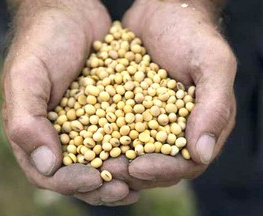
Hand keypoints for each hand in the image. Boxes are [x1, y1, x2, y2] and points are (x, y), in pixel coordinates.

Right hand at [2, 0, 137, 205]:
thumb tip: (46, 165)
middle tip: (124, 191)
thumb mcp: (26, 77)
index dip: (71, 182)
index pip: (50, 173)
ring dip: (121, 174)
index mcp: (37, 132)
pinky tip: (150, 153)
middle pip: (80, 173)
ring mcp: (88, 124)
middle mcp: (62, 133)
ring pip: (104, 159)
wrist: (72, 14)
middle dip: (101, 186)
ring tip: (140, 180)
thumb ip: (26, 121)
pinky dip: (134, 148)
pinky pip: (121, 135)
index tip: (94, 180)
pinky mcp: (109, 111)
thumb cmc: (44, 42)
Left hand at [105, 0, 236, 188]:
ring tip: (95, 160)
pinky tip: (86, 139)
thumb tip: (202, 153)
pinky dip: (103, 137)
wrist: (163, 11)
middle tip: (109, 170)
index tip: (139, 167)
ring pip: (133, 152)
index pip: (185, 163)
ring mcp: (150, 120)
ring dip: (116, 160)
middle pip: (157, 164)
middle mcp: (175, 128)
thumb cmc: (192, 34)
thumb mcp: (212, 64)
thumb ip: (214, 107)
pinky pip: (116, 129)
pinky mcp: (129, 108)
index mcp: (200, 125)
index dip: (163, 169)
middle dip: (134, 171)